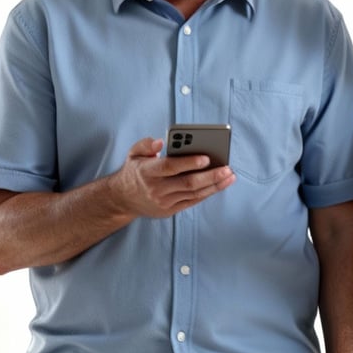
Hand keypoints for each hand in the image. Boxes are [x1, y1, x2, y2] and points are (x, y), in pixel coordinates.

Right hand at [109, 137, 235, 217]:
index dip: (189, 163)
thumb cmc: (135, 171)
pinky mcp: (170, 211)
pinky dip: (207, 193)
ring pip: (194, 194)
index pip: (170, 167)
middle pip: (187, 183)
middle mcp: (156, 189)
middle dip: (210, 176)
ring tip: (230, 176)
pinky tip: (219, 185)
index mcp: (147, 172)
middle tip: (227, 168)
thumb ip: (146, 145)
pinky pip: (192, 202)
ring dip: (214, 186)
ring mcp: (164, 202)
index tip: (206, 157)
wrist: (122, 199)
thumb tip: (160, 142)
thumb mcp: (134, 154)